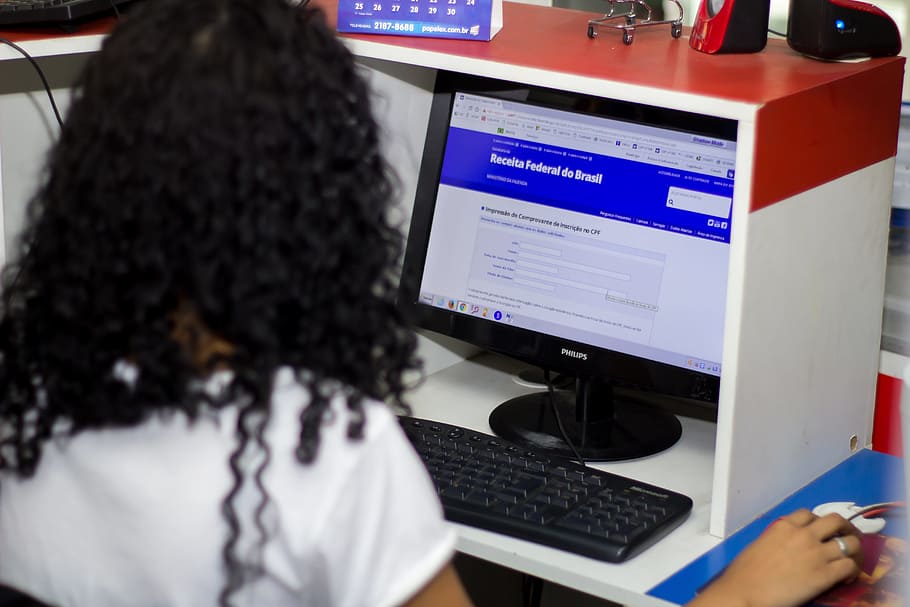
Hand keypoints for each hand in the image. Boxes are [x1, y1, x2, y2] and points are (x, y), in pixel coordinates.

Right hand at [689, 509, 862, 606]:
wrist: (746, 591)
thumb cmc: (745, 572)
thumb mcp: (760, 544)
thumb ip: (778, 539)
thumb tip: (787, 546)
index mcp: (784, 526)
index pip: (809, 514)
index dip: (818, 522)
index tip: (819, 532)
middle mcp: (804, 534)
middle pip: (836, 520)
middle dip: (845, 528)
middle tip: (846, 538)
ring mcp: (817, 553)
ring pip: (851, 543)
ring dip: (854, 551)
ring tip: (851, 561)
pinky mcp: (826, 574)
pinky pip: (850, 566)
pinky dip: (852, 570)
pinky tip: (844, 578)